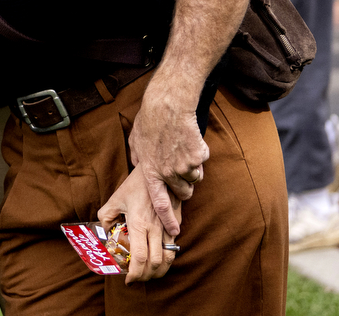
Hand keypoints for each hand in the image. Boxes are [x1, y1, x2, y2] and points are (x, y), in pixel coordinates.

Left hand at [97, 167, 179, 282]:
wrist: (159, 172)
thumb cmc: (135, 185)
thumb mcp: (115, 199)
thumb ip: (106, 216)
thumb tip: (104, 231)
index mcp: (139, 223)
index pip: (140, 258)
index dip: (135, 274)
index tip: (128, 280)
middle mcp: (155, 228)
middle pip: (155, 263)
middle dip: (146, 277)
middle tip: (137, 279)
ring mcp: (169, 227)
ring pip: (168, 259)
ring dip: (159, 272)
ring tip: (148, 274)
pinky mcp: (176, 224)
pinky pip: (173, 248)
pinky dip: (166, 259)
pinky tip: (157, 260)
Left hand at [126, 93, 208, 235]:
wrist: (167, 105)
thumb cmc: (149, 121)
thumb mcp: (135, 142)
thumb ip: (138, 159)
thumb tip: (138, 167)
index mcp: (150, 172)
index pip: (160, 204)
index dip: (168, 220)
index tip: (174, 232)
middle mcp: (167, 173)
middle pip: (184, 193)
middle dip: (184, 186)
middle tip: (180, 171)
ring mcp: (184, 165)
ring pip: (195, 178)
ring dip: (192, 169)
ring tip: (181, 150)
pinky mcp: (198, 157)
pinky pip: (202, 163)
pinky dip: (199, 155)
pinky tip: (188, 141)